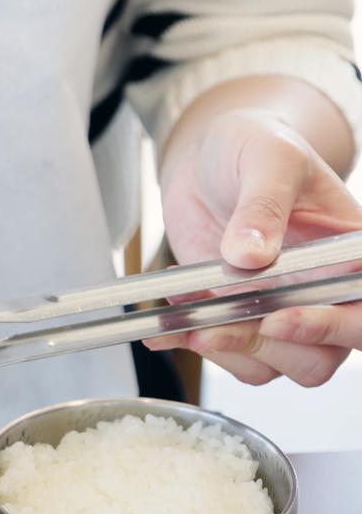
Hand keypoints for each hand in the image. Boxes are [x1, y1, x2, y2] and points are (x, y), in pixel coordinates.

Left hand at [148, 108, 361, 386]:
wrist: (206, 160)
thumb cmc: (254, 147)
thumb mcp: (267, 158)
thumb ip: (263, 205)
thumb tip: (250, 255)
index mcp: (351, 254)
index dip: (335, 326)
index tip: (282, 316)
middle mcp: (322, 292)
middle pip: (321, 358)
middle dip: (272, 348)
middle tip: (222, 323)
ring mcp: (278, 308)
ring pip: (272, 366)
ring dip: (227, 350)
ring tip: (188, 315)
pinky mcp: (236, 316)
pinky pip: (227, 355)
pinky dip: (194, 344)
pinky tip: (169, 321)